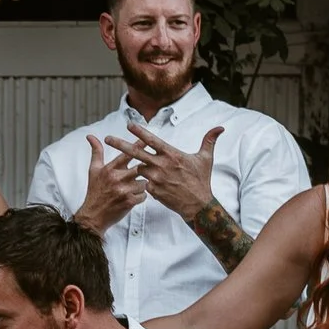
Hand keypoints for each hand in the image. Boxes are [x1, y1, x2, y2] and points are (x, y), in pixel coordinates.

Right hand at [74, 133, 146, 231]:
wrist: (93, 215)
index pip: (127, 154)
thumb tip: (91, 136)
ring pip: (144, 182)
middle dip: (143, 171)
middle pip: (140, 168)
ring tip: (133, 189)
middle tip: (143, 172)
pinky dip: (141, 197)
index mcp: (110, 169)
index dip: (138, 146)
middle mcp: (117, 178)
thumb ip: (96, 152)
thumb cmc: (94, 192)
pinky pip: (143, 195)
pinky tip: (133, 197)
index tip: (147, 141)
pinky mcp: (129, 202)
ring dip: (142, 185)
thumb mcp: (93, 170)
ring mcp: (123, 190)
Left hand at [104, 124, 222, 222]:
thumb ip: (209, 141)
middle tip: (108, 138)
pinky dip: (144, 182)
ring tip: (140, 170)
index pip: (152, 140)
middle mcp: (161, 165)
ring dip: (138, 168)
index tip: (129, 125)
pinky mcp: (153, 190)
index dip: (139, 132)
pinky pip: (143, 183)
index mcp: (171, 154)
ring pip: (139, 169)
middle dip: (120, 145)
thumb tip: (220, 127)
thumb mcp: (206, 159)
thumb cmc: (201, 180)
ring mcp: (156, 178)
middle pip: (136, 153)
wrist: (197, 204)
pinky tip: (147, 184)